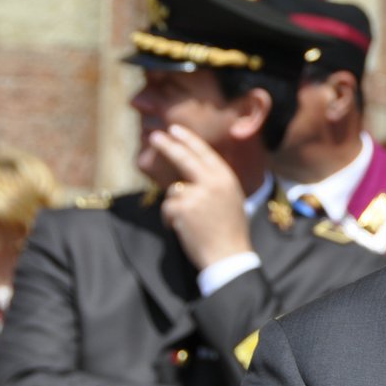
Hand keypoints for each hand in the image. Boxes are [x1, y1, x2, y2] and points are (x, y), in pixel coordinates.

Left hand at [151, 125, 252, 270]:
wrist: (229, 255)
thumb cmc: (230, 231)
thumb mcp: (231, 200)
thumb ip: (214, 183)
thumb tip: (191, 174)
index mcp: (226, 178)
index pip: (205, 152)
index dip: (189, 139)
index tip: (175, 129)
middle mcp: (213, 181)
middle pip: (184, 158)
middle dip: (168, 145)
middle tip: (155, 137)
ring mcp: (197, 193)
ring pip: (173, 190)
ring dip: (175, 206)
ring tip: (191, 223)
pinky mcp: (183, 208)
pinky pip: (167, 207)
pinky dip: (171, 219)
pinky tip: (185, 230)